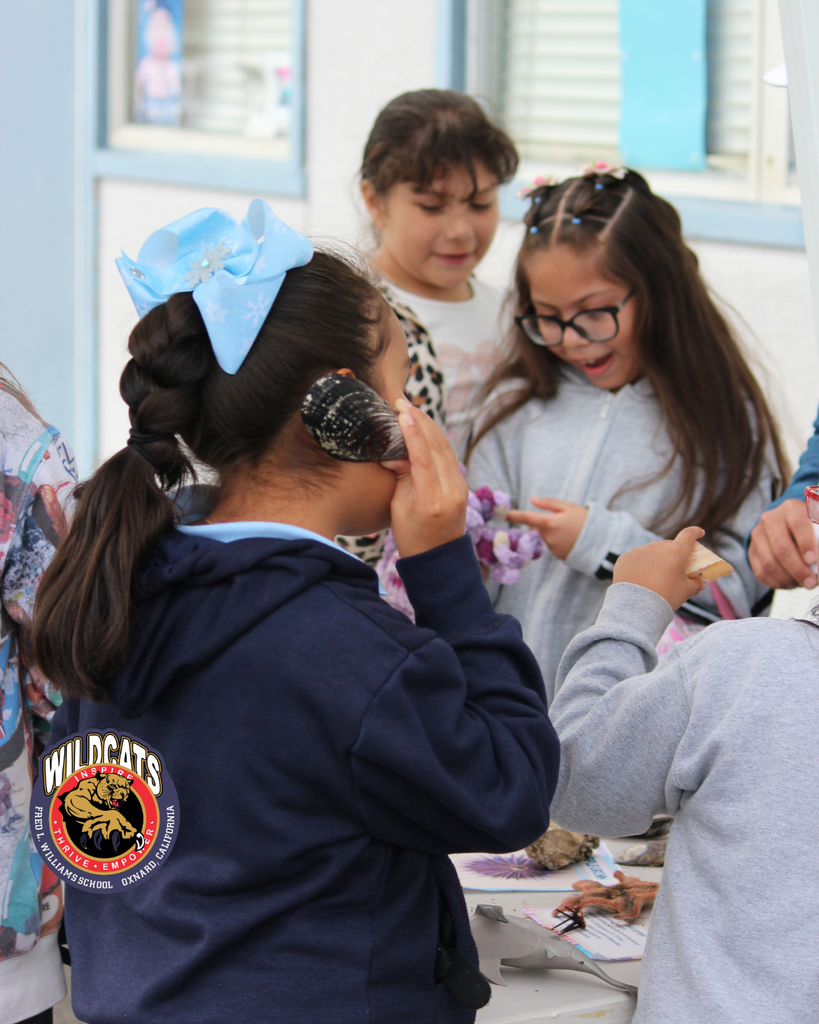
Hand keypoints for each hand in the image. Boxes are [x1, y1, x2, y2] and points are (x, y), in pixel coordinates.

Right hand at [383, 399, 466, 558]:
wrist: (439, 559)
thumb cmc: (411, 537)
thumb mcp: (399, 508)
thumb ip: (401, 476)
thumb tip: (396, 450)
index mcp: (432, 501)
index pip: (423, 458)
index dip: (412, 433)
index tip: (401, 412)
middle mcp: (452, 492)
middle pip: (437, 447)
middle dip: (420, 421)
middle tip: (402, 402)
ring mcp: (461, 488)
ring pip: (445, 448)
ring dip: (429, 425)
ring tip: (411, 409)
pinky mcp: (463, 486)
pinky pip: (449, 456)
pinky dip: (436, 439)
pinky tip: (425, 427)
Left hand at [507, 497, 588, 559]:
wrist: (601, 541)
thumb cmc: (585, 520)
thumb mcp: (568, 507)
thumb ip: (549, 503)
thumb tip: (532, 499)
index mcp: (549, 523)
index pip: (527, 518)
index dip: (514, 515)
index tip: (503, 514)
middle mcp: (548, 537)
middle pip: (538, 528)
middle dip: (545, 523)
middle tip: (563, 520)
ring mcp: (552, 548)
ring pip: (545, 537)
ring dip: (552, 532)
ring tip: (571, 530)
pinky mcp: (558, 556)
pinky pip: (552, 545)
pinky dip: (558, 540)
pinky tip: (570, 538)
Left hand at [612, 526, 706, 609]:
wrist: (636, 606)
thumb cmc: (665, 597)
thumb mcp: (686, 592)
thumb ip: (695, 584)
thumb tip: (700, 583)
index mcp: (675, 552)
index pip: (688, 535)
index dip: (695, 532)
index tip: (699, 533)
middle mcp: (656, 547)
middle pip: (668, 546)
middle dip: (673, 553)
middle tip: (674, 567)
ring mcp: (639, 551)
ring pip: (650, 552)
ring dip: (655, 560)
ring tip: (654, 578)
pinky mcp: (625, 558)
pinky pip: (636, 559)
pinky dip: (640, 566)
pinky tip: (640, 579)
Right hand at [748, 498, 817, 589]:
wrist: (788, 526)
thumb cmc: (811, 529)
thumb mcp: (818, 527)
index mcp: (791, 508)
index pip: (798, 524)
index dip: (806, 543)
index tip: (813, 561)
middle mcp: (770, 519)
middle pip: (781, 548)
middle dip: (798, 569)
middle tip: (811, 582)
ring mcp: (758, 534)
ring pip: (769, 562)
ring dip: (787, 578)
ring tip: (802, 584)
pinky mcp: (752, 550)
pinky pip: (760, 571)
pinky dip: (776, 582)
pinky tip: (790, 583)